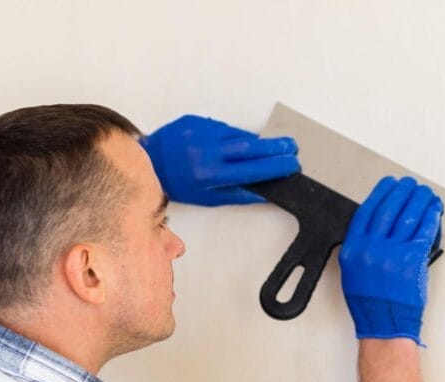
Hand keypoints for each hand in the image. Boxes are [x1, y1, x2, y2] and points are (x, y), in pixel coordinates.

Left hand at [140, 115, 299, 205]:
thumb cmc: (179, 184)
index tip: (291, 163)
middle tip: (292, 146)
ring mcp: (202, 133)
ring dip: (257, 142)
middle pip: (251, 147)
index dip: (275, 166)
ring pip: (240, 136)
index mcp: (211, 175)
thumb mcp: (208, 197)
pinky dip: (236, 136)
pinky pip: (225, 128)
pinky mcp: (198, 121)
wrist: (152, 162)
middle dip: (275, 147)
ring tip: (271, 147)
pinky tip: (241, 142)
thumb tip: (265, 191)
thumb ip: (238, 194)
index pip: (252, 169)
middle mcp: (207, 152)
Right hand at [339, 177, 442, 345]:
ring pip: (408, 215)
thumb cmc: (370, 301)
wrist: (385, 323)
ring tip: (425, 194)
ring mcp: (392, 254)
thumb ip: (362, 245)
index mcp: (354, 249)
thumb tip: (380, 222)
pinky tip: (433, 210)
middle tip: (411, 184)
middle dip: (403, 191)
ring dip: (420, 199)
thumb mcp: (353, 270)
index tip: (389, 183)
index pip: (367, 211)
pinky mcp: (412, 260)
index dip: (380, 193)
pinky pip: (423, 231)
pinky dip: (430, 217)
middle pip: (389, 208)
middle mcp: (371, 249)